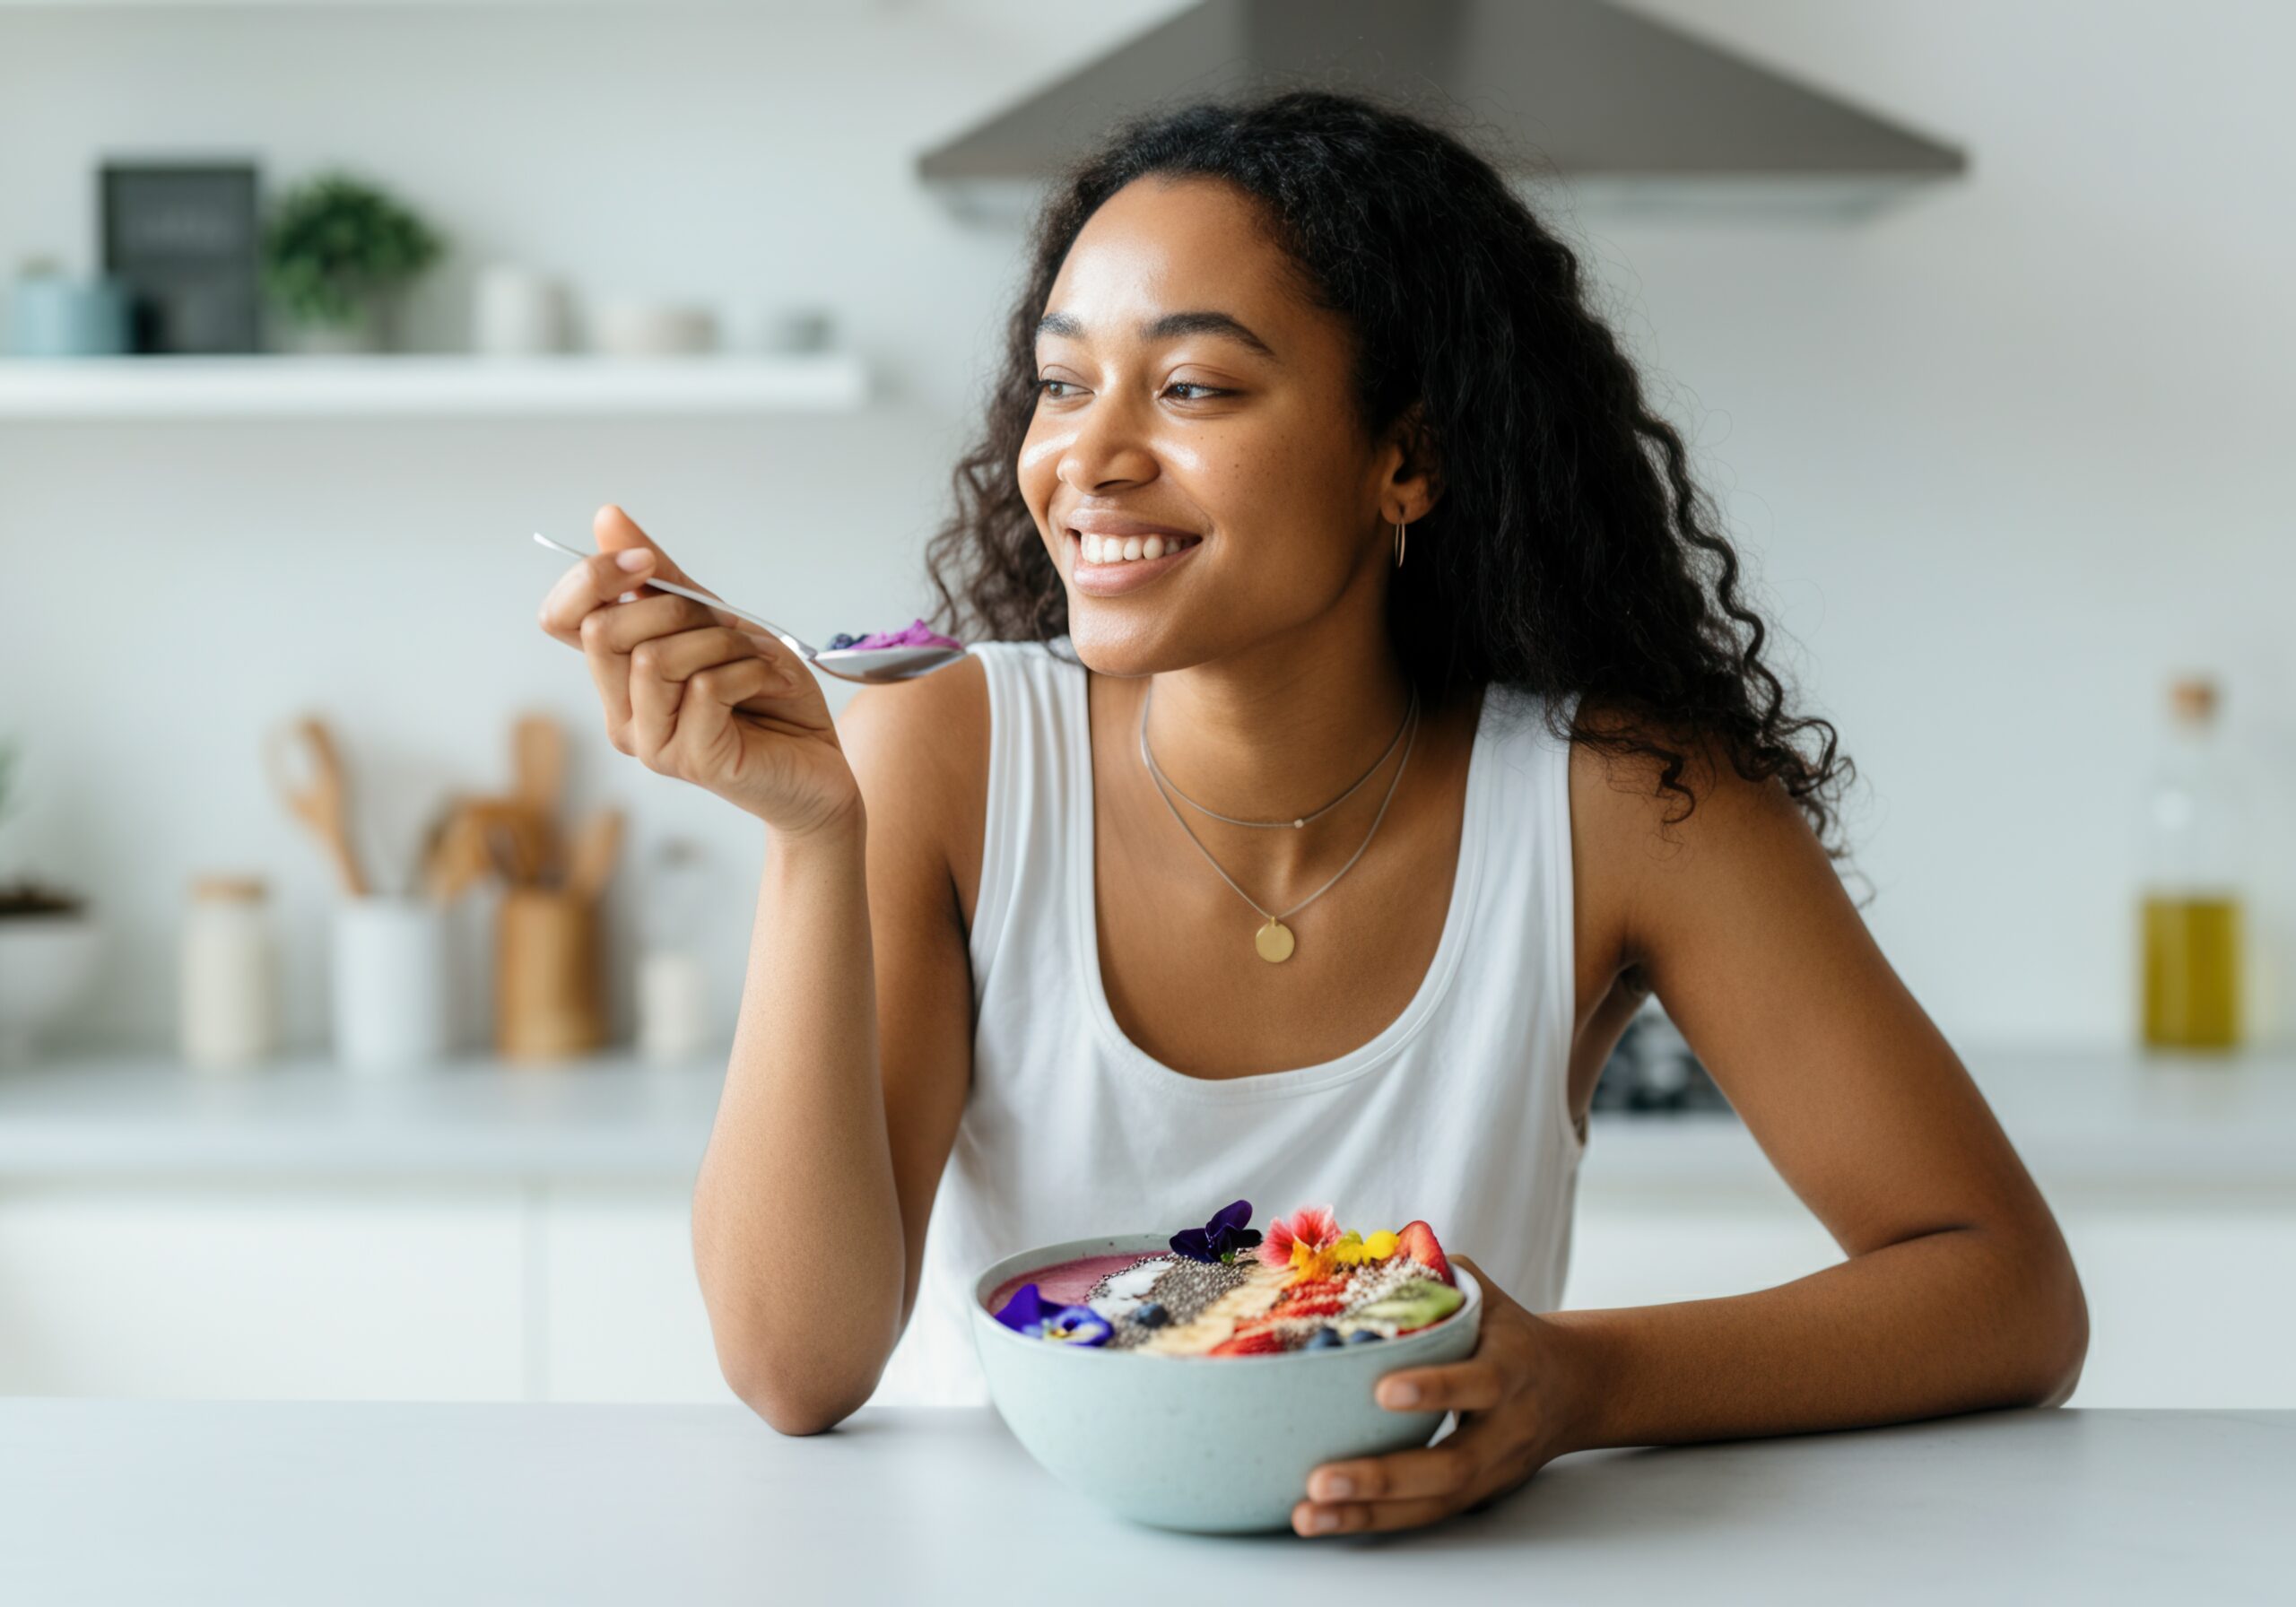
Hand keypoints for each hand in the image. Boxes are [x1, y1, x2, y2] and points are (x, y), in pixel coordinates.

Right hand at [537, 503, 861, 835]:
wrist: (817, 765)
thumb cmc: (767, 697)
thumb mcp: (718, 623)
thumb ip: (663, 580)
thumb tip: (607, 518)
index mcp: (619, 675)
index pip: (561, 618)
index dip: (592, 578)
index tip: (647, 562)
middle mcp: (622, 713)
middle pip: (604, 631)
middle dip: (676, 609)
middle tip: (729, 627)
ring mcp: (651, 742)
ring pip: (656, 659)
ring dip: (722, 643)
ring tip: (757, 660)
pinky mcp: (691, 760)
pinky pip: (706, 688)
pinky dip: (751, 671)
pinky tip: (773, 684)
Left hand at [1292, 1255, 1593, 1537]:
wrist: (1574, 1386)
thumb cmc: (1510, 1331)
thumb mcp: (1483, 1293)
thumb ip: (1430, 1273)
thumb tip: (1354, 1257)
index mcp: (1514, 1365)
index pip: (1481, 1382)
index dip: (1436, 1389)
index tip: (1382, 1391)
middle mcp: (1508, 1427)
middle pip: (1452, 1466)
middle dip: (1385, 1476)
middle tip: (1321, 1478)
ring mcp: (1494, 1472)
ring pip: (1434, 1503)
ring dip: (1368, 1514)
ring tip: (1307, 1514)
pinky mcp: (1476, 1498)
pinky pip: (1424, 1516)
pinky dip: (1373, 1521)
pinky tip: (1322, 1520)